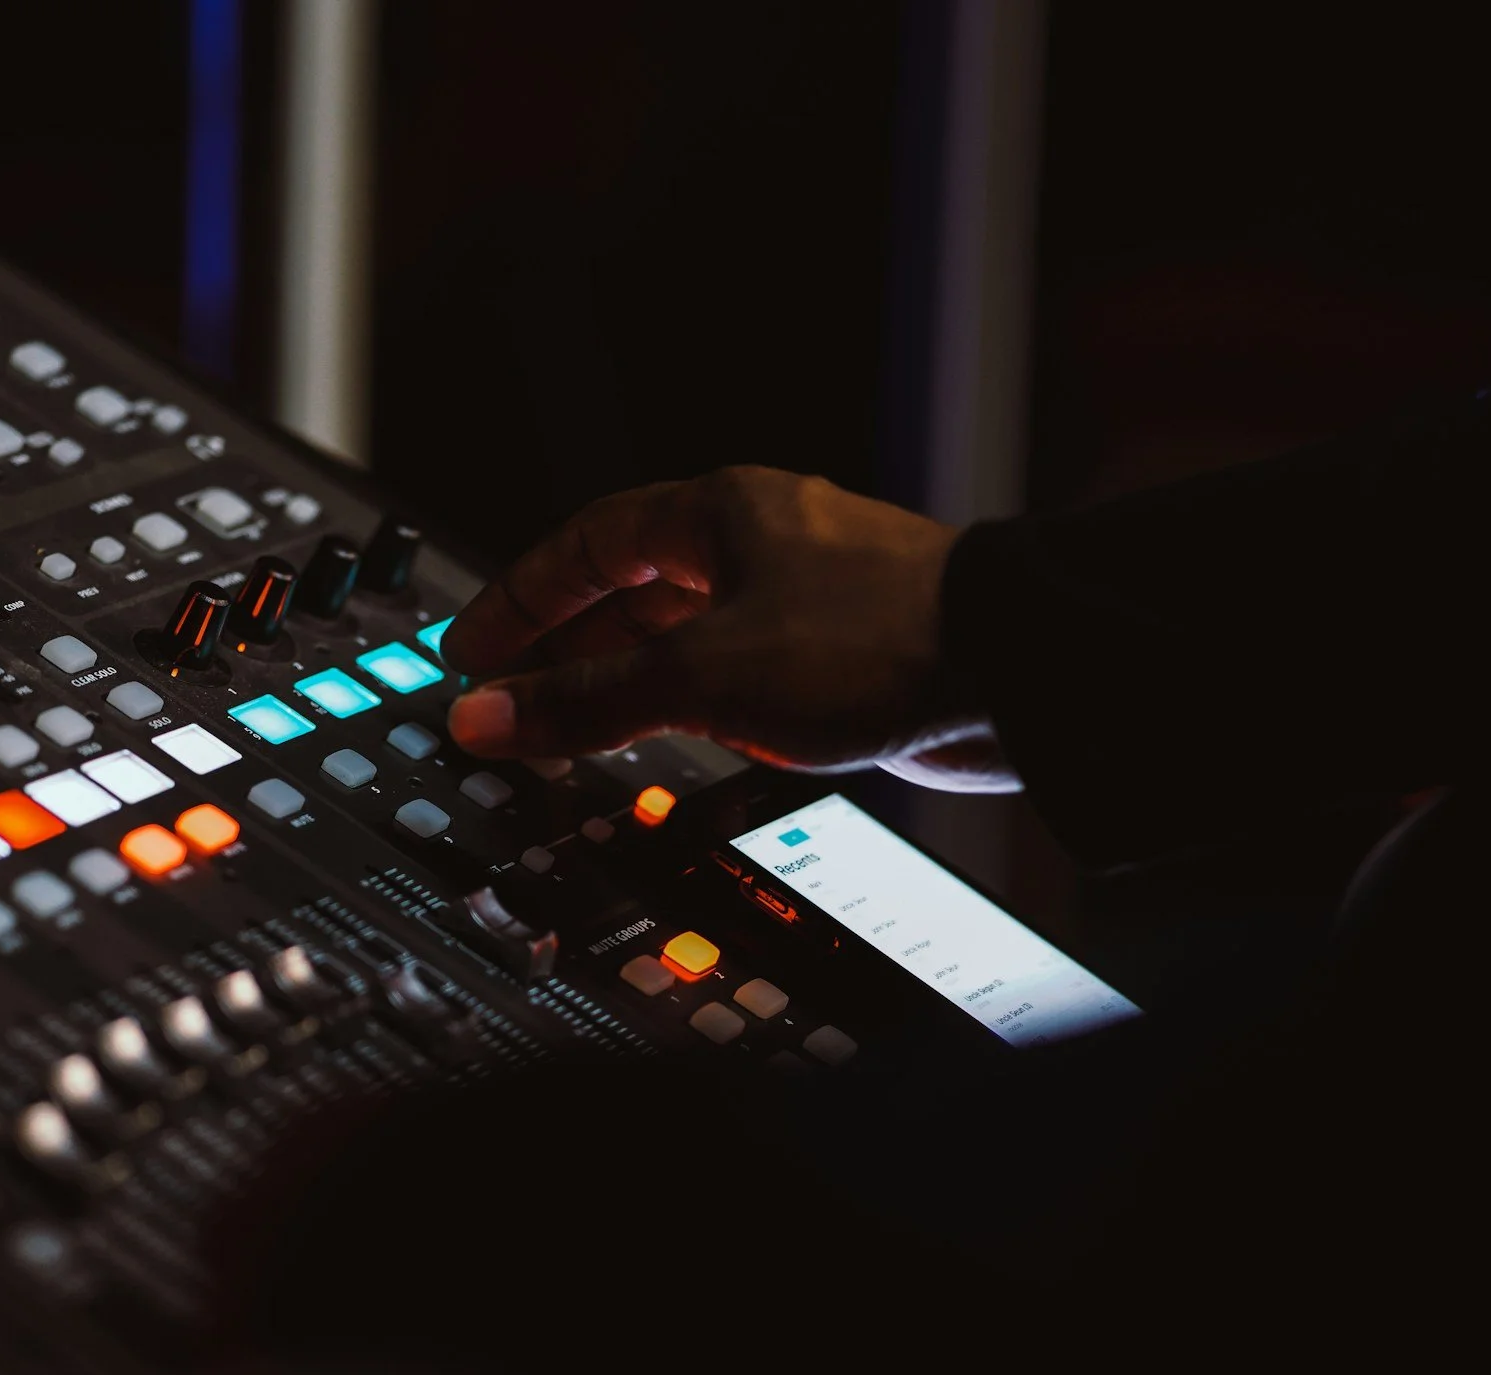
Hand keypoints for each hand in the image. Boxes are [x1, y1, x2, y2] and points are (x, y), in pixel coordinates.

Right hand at [440, 467, 1015, 784]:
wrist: (1017, 675)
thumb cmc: (877, 639)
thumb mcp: (703, 675)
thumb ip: (587, 701)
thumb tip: (487, 715)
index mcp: (719, 513)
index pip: (585, 541)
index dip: (520, 595)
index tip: (472, 650)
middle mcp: (759, 544)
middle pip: (630, 590)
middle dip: (565, 649)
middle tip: (510, 703)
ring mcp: (802, 599)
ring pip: (685, 636)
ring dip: (627, 683)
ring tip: (573, 735)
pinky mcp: (841, 655)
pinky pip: (736, 675)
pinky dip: (691, 707)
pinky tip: (675, 746)